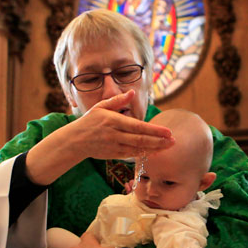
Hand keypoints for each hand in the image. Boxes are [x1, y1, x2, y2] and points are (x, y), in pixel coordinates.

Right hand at [26, 90, 174, 184]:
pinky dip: (145, 153)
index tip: (168, 131)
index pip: (137, 126)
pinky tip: (156, 151)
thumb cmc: (89, 121)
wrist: (74, 141)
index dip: (154, 130)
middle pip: (141, 139)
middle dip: (159, 141)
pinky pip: (132, 154)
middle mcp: (114, 134)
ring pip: (138, 148)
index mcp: (113, 120)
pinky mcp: (114, 154)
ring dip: (155, 148)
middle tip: (174, 140)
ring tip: (169, 146)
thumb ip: (117, 101)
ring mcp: (114, 146)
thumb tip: (132, 92)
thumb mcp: (100, 107)